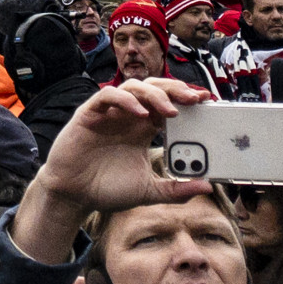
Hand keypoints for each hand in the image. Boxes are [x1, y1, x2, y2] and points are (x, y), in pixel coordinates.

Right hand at [12, 77, 209, 262]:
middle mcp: (129, 116)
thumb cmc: (108, 189)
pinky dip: (125, 100)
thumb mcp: (149, 191)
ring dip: (155, 94)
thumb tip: (207, 187)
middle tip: (195, 98)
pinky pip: (108, 96)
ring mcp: (109, 113)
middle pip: (155, 89)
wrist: (75, 196)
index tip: (207, 101)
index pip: (169, 105)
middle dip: (176, 90)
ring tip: (170, 110)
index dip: (186, 99)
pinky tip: (139, 113)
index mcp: (144, 129)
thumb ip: (177, 190)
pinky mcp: (90, 114)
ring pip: (134, 87)